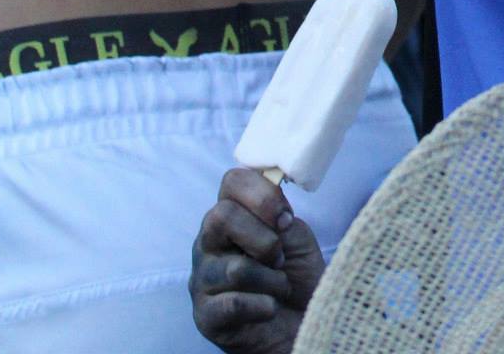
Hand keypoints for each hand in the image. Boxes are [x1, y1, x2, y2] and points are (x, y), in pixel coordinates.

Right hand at [190, 168, 326, 352]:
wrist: (301, 322)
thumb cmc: (295, 274)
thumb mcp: (295, 236)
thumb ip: (280, 215)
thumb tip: (275, 212)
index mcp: (230, 216)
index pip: (232, 181)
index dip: (262, 195)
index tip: (285, 219)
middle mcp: (208, 243)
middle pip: (222, 216)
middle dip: (264, 239)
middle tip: (280, 258)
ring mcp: (201, 280)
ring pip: (235, 268)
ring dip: (272, 279)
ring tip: (279, 287)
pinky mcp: (205, 316)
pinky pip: (234, 303)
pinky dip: (264, 306)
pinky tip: (270, 308)